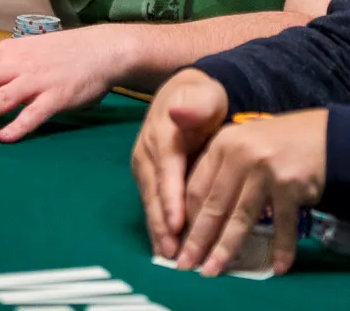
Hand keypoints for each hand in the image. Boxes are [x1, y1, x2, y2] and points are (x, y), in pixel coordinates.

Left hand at [0, 25, 123, 141]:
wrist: (101, 50)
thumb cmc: (60, 54)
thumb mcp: (25, 51)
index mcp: (7, 52)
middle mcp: (19, 65)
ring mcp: (38, 80)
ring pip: (1, 97)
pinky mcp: (58, 96)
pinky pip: (35, 113)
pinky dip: (18, 125)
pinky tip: (3, 137)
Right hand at [132, 69, 229, 259]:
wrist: (186, 93)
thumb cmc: (202, 98)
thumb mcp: (205, 95)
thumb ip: (196, 106)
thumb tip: (177, 112)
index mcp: (162, 133)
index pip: (166, 170)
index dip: (170, 197)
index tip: (176, 223)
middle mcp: (147, 152)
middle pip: (153, 192)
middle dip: (160, 223)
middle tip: (171, 252)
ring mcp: (144, 165)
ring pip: (150, 201)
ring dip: (157, 229)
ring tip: (168, 256)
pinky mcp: (147, 177)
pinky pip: (152, 202)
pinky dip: (158, 224)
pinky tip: (165, 245)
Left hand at [177, 108, 326, 275]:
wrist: (328, 134)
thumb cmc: (280, 142)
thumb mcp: (243, 143)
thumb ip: (218, 169)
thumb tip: (194, 215)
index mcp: (223, 143)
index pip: (196, 187)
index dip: (185, 218)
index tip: (179, 240)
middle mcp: (241, 154)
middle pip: (213, 206)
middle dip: (198, 240)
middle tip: (186, 264)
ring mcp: (266, 170)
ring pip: (240, 218)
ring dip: (226, 249)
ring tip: (214, 270)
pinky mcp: (291, 185)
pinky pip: (282, 224)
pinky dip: (281, 248)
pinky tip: (278, 266)